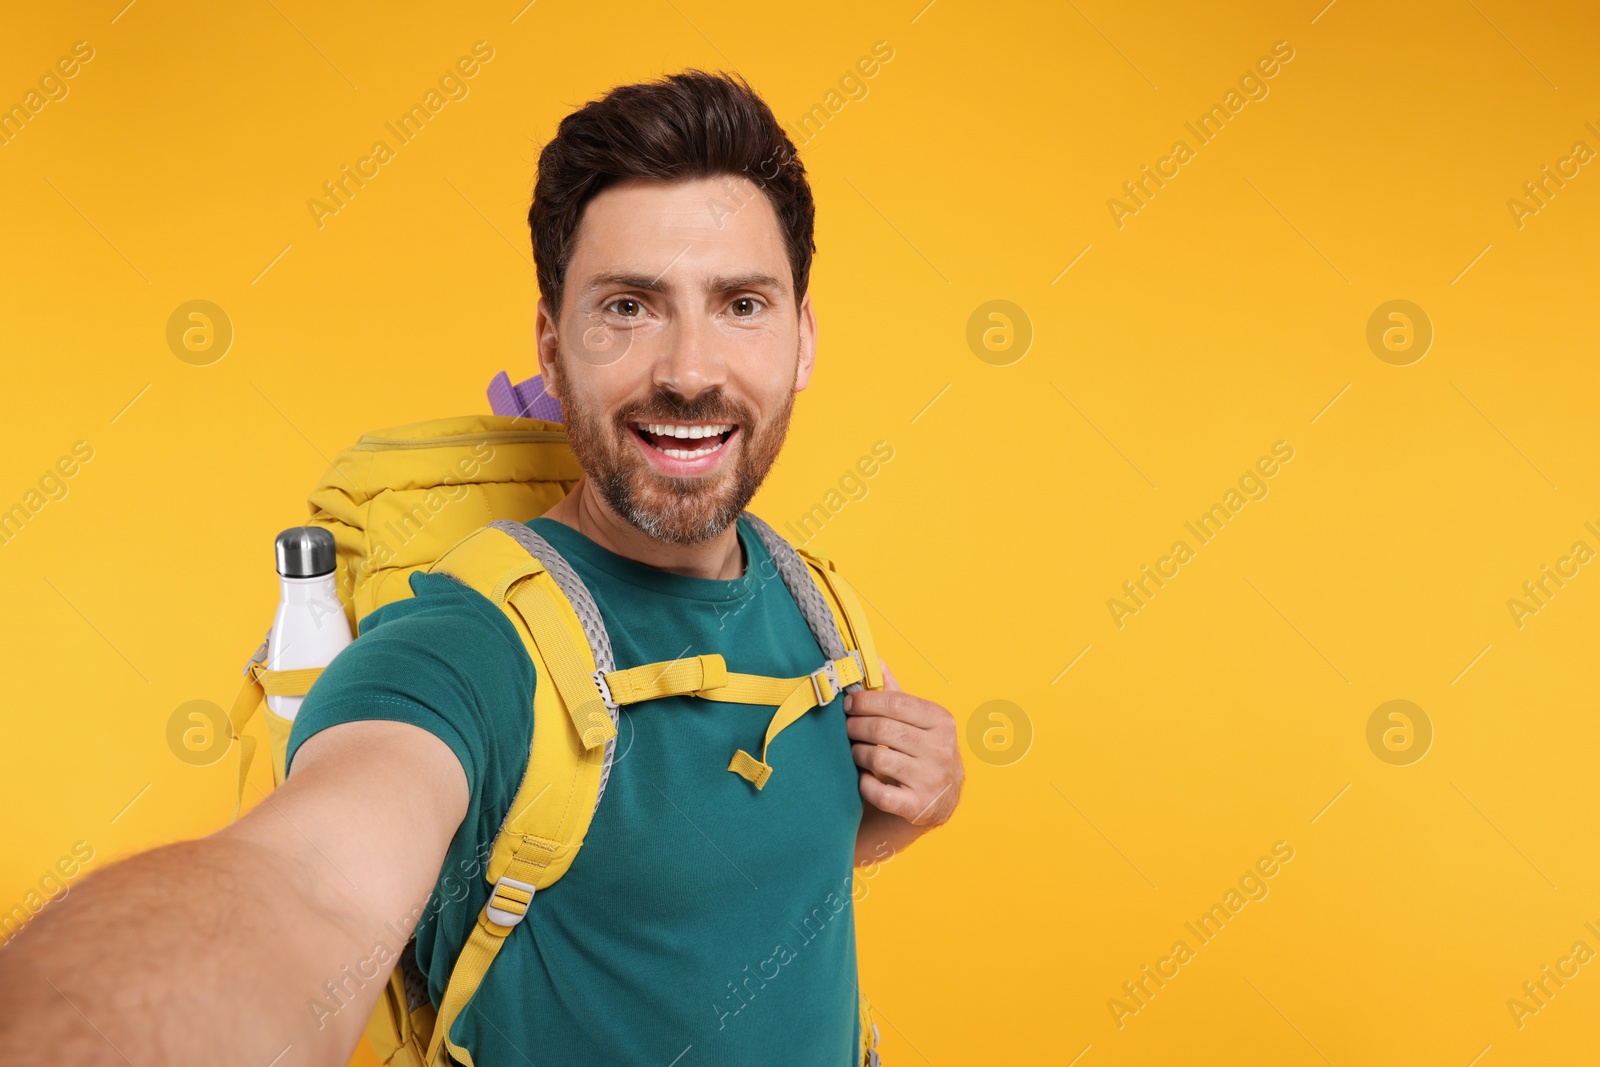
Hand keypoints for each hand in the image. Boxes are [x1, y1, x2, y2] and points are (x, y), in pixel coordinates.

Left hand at [844, 659, 962, 828]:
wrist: (943, 797)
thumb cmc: (922, 748)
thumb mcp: (918, 719)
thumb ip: (895, 691)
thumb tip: (873, 658)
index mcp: (941, 721)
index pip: (896, 703)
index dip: (866, 701)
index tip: (849, 704)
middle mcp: (941, 749)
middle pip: (883, 729)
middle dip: (856, 726)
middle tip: (846, 727)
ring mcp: (930, 779)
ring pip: (877, 758)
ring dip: (857, 752)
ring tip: (854, 750)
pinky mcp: (917, 806)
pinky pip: (878, 791)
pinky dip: (863, 783)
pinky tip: (863, 777)